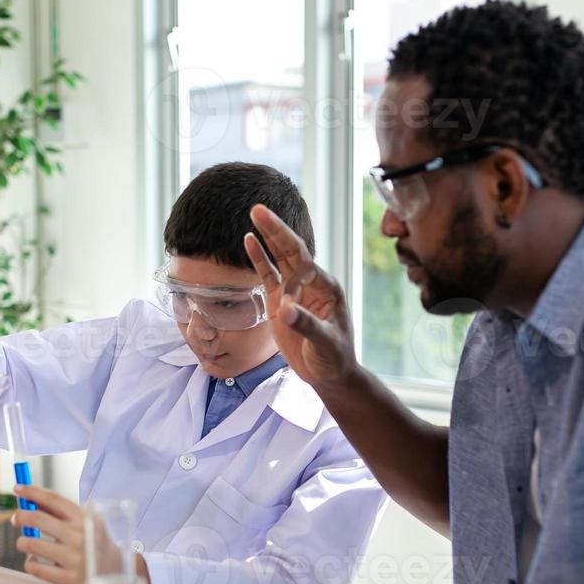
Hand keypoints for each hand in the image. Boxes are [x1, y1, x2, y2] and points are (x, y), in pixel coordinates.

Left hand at [13, 486, 151, 583]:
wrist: (117, 573)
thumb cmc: (94, 544)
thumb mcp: (86, 524)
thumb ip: (61, 513)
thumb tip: (31, 501)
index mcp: (85, 519)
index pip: (54, 499)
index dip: (33, 492)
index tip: (18, 488)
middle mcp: (79, 536)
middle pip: (38, 519)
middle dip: (20, 516)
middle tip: (16, 519)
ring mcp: (74, 558)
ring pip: (31, 544)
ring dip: (22, 542)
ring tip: (25, 543)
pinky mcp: (68, 579)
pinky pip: (35, 568)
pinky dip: (29, 563)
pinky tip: (34, 561)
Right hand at [244, 205, 358, 389]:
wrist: (329, 375)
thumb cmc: (334, 359)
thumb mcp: (325, 344)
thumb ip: (307, 325)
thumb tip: (284, 310)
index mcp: (328, 288)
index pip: (305, 271)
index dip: (291, 283)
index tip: (284, 309)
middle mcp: (312, 284)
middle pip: (292, 250)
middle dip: (277, 230)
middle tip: (259, 208)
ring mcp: (295, 291)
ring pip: (280, 257)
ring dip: (268, 237)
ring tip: (254, 213)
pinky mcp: (281, 301)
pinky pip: (268, 275)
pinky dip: (259, 257)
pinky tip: (249, 240)